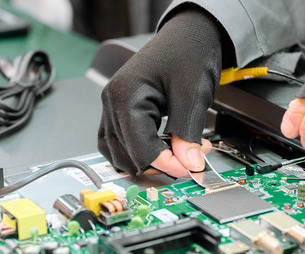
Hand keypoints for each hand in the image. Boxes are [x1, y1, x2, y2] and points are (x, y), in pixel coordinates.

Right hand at [98, 8, 222, 177]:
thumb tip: (189, 164)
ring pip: (118, 153)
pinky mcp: (119, 111)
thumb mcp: (192, 95)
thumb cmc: (188, 53)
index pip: (139, 148)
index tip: (191, 168)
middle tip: (189, 161)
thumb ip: (188, 133)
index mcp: (125, 95)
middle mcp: (112, 102)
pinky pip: (119, 143)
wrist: (189, 34)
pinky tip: (159, 150)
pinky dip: (137, 152)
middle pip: (126, 155)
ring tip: (175, 155)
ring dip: (146, 162)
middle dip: (159, 163)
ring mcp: (112, 107)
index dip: (167, 164)